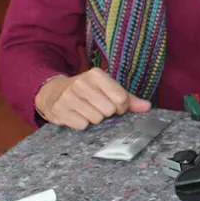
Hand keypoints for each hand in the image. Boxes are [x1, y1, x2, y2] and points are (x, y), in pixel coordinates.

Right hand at [34, 68, 150, 130]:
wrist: (52, 92)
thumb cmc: (87, 91)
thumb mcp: (106, 89)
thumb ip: (128, 98)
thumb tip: (147, 107)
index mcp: (97, 75)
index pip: (121, 98)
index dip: (121, 107)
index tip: (113, 106)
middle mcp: (82, 83)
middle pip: (109, 111)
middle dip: (105, 113)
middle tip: (96, 108)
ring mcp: (68, 96)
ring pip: (95, 119)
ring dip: (93, 119)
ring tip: (86, 111)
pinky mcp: (59, 110)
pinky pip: (81, 125)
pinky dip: (81, 124)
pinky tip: (76, 116)